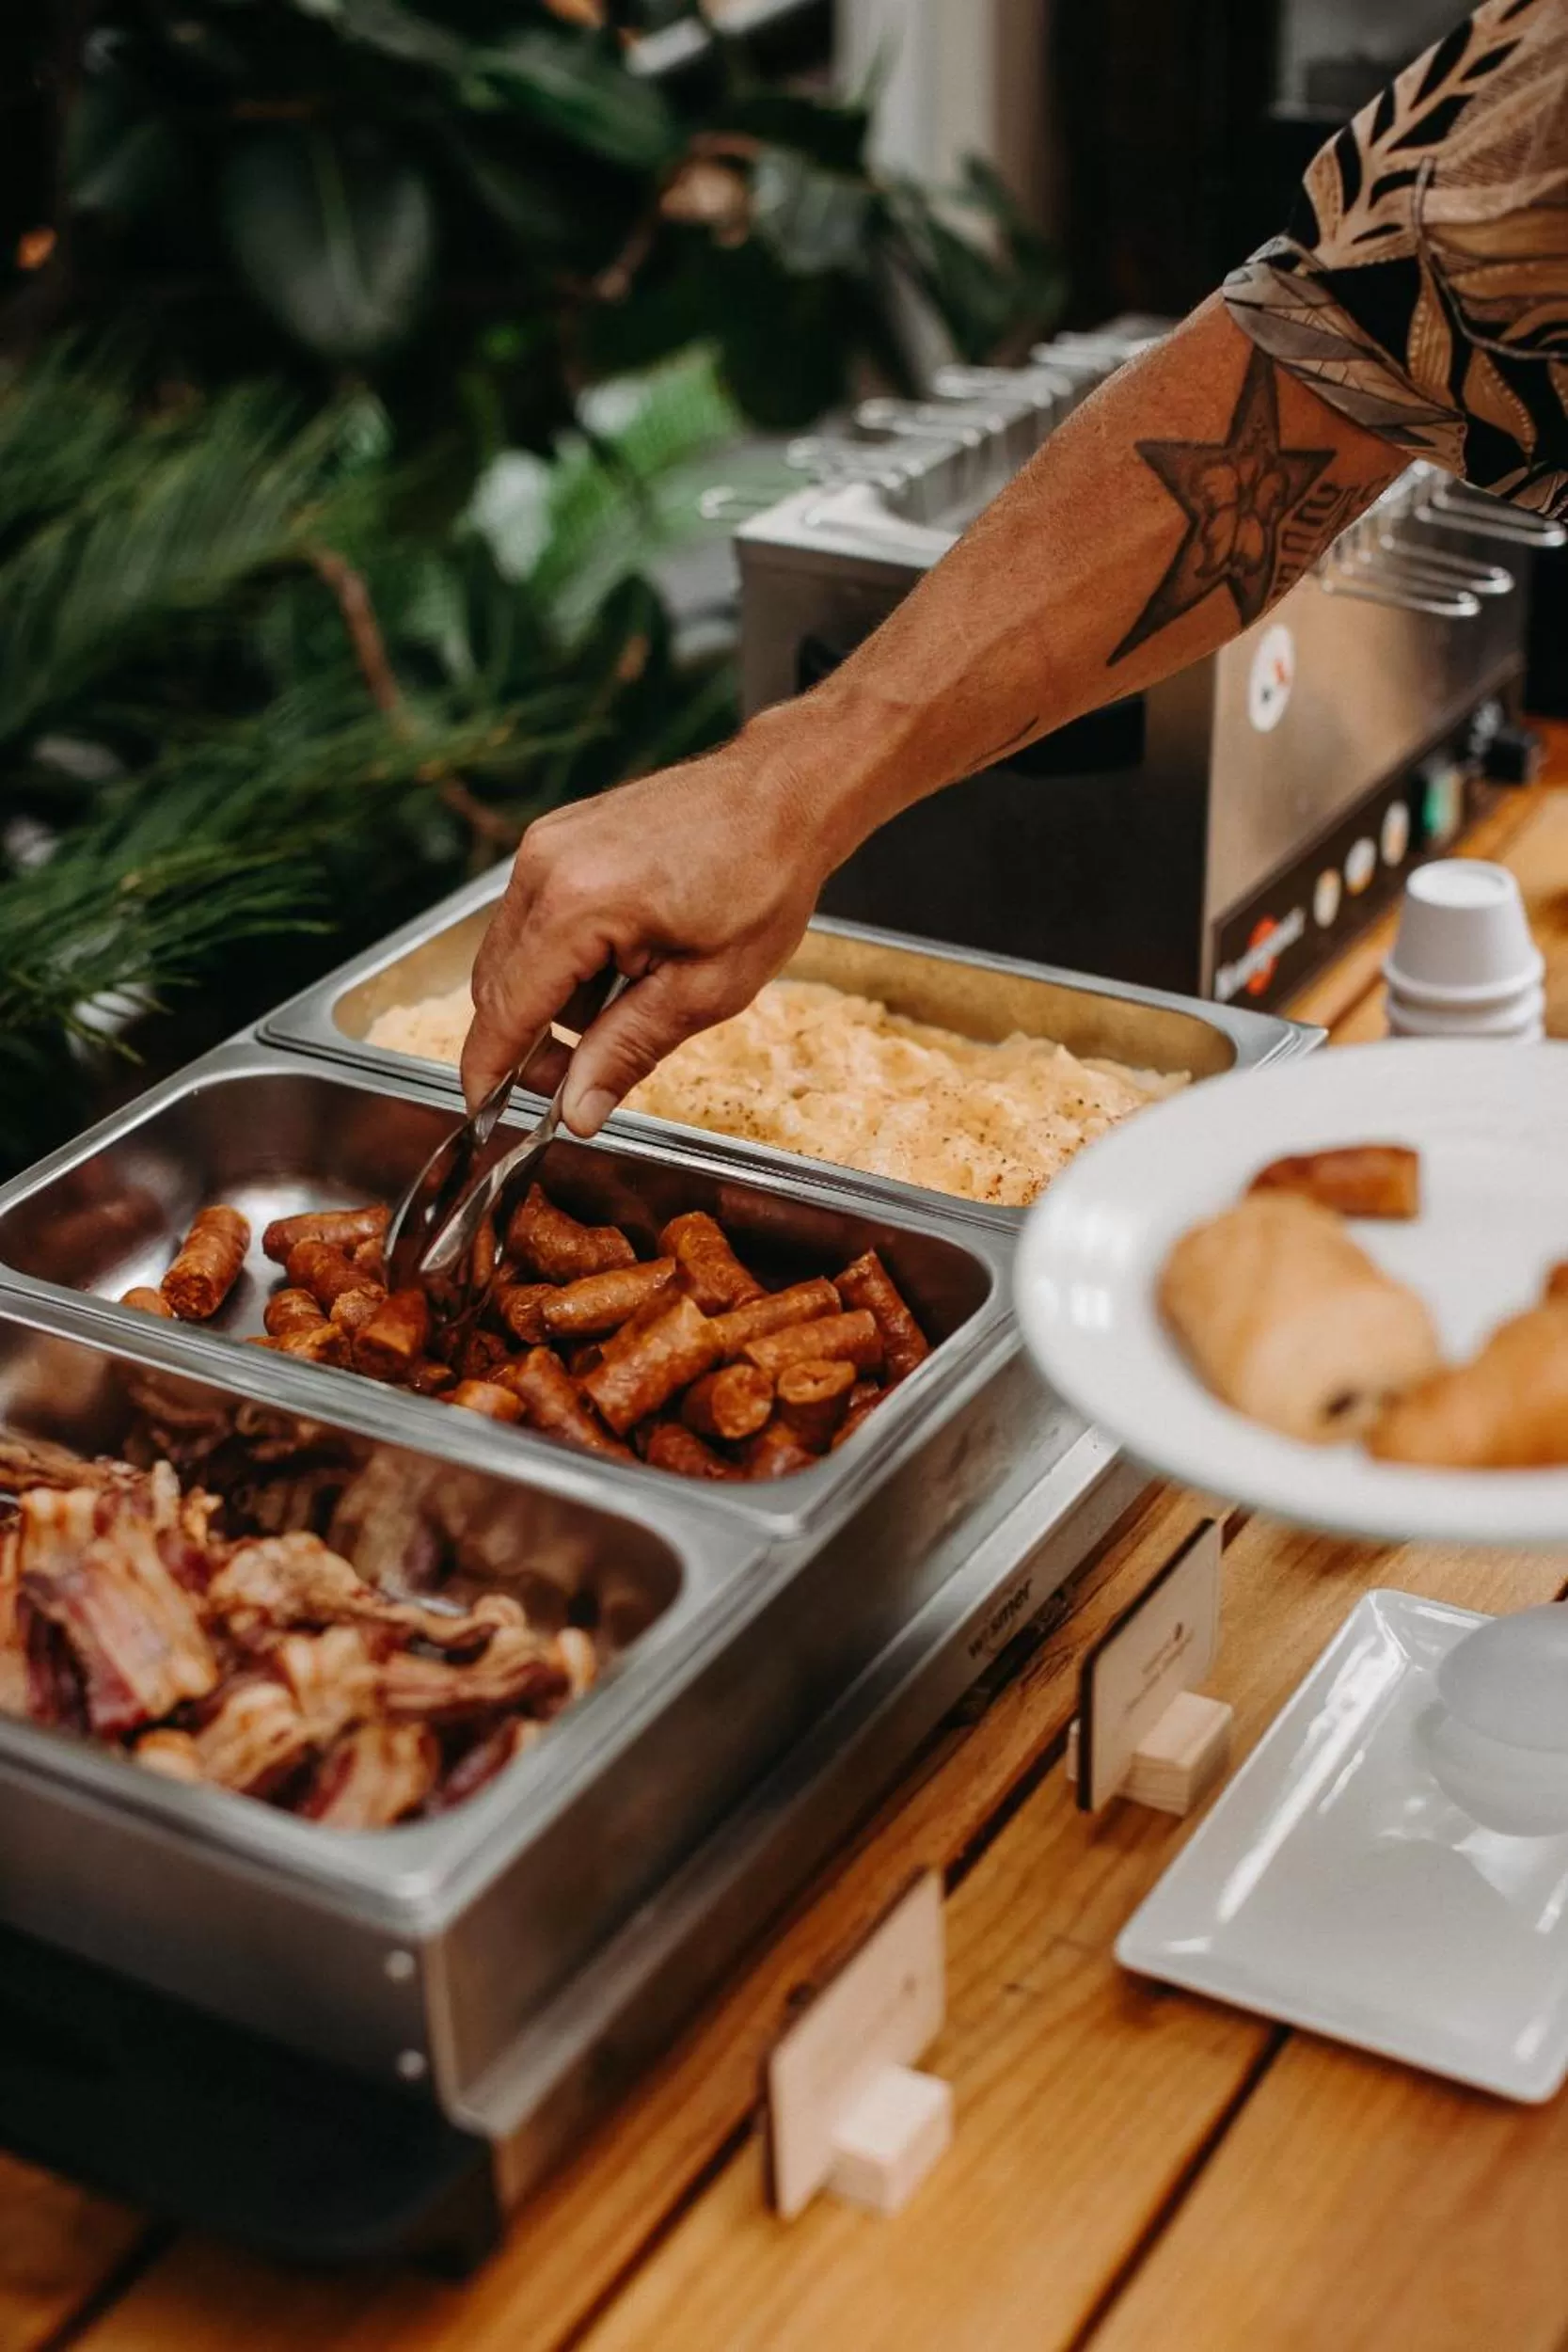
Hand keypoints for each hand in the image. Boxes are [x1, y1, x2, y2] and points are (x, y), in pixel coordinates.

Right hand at [461, 722, 843, 1133]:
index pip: (507, 1010)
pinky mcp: (558, 836)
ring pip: (514, 955)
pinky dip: (566, 956)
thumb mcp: (707, 988)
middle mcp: (545, 866)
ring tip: (637, 993)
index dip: (489, 1072)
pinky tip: (627, 957)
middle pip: (497, 985)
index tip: (484, 1116)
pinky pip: (535, 918)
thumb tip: (576, 1114)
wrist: (784, 792)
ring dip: (556, 997)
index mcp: (577, 904)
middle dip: (530, 1041)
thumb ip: (627, 1051)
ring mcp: (547, 843)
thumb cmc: (762, 880)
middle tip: (586, 1076)